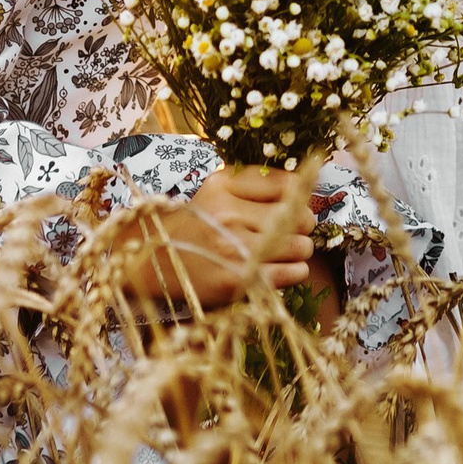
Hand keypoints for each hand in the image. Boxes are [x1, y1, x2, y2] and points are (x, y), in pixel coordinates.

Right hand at [128, 164, 315, 306]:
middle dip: (300, 228)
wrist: (154, 263)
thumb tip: (308, 186)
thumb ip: (258, 183)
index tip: (294, 209)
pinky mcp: (238, 280)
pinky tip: (275, 270)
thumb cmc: (196, 224)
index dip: (301, 199)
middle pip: (300, 217)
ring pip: (300, 246)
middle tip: (285, 234)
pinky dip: (293, 272)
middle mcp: (227, 212)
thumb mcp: (218, 190)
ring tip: (278, 254)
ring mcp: (232, 248)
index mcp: (224, 185)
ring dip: (297, 252)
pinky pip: (293, 272)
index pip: (289, 185)